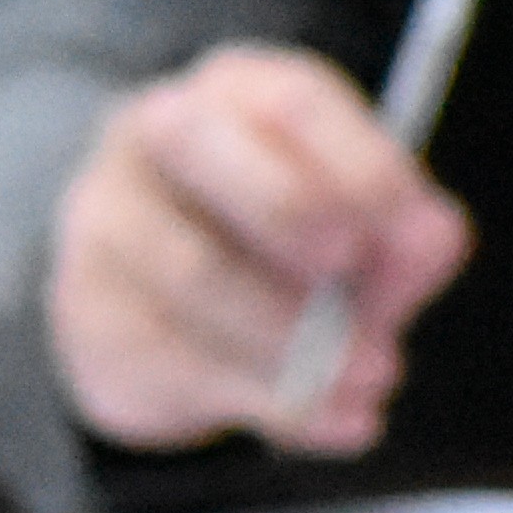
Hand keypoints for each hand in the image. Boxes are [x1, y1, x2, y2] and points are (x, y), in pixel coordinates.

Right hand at [44, 47, 476, 457]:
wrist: (167, 310)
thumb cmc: (282, 246)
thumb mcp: (362, 227)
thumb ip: (405, 232)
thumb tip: (426, 242)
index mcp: (239, 93)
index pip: (290, 101)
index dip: (359, 167)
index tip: (410, 239)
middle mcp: (153, 134)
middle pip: (195, 144)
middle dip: (288, 215)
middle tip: (351, 282)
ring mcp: (105, 219)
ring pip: (187, 269)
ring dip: (289, 337)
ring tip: (365, 379)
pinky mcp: (86, 310)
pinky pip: (170, 356)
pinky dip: (263, 401)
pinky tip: (325, 419)